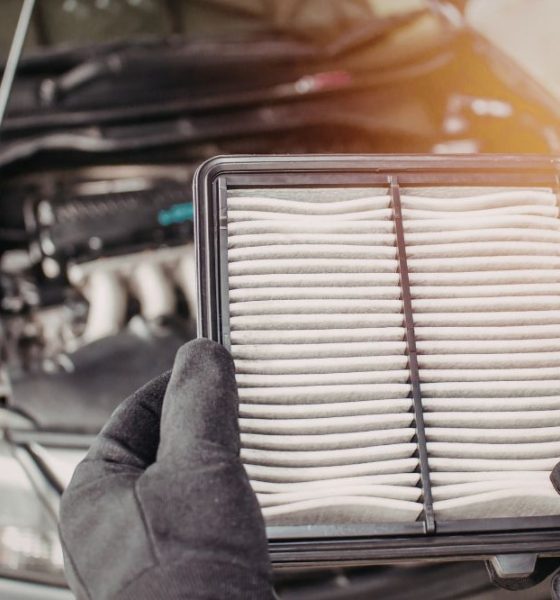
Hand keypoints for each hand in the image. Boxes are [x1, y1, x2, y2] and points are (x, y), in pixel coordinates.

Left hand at [59, 339, 273, 598]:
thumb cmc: (189, 578)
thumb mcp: (198, 468)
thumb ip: (199, 403)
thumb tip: (202, 353)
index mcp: (94, 490)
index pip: (137, 411)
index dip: (179, 384)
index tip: (216, 368)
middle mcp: (112, 522)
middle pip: (164, 445)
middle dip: (205, 424)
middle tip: (242, 409)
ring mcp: (146, 550)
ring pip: (188, 480)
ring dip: (220, 461)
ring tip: (253, 449)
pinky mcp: (181, 573)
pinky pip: (204, 514)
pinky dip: (228, 496)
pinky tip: (253, 498)